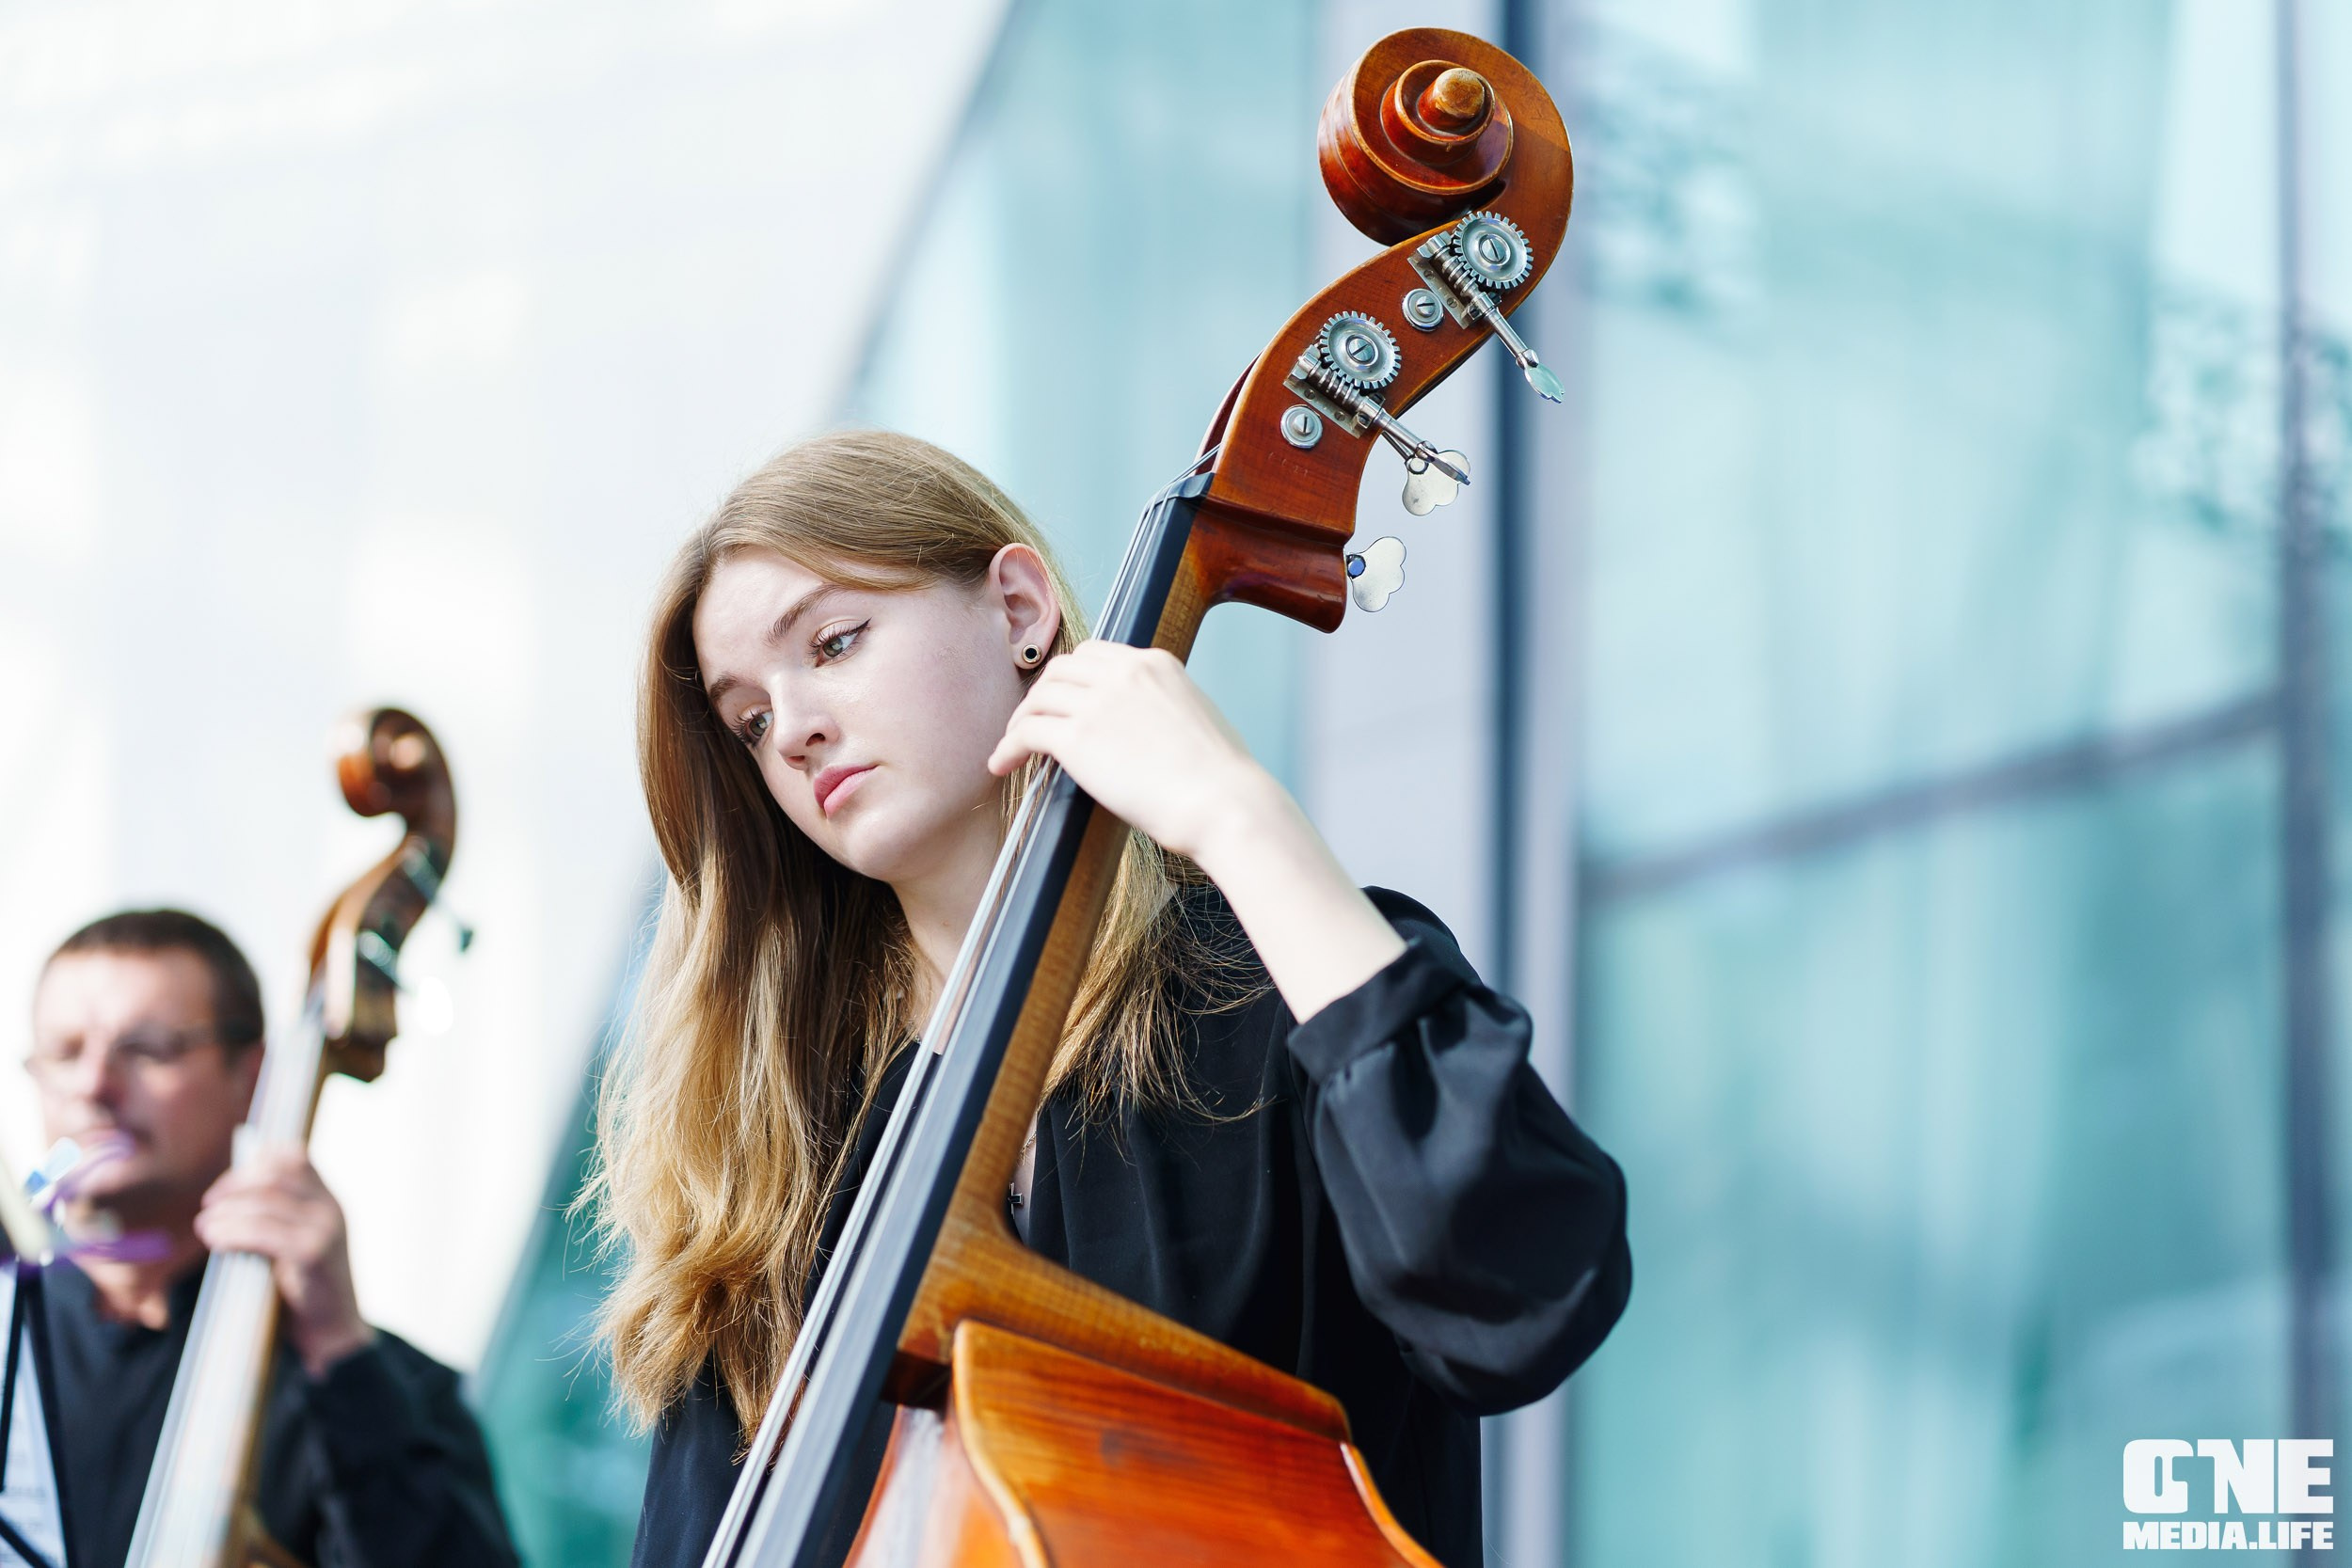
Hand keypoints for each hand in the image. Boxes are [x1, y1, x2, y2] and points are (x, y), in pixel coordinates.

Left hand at [196, 1146, 375, 1378]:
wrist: (333, 1334)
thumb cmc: (305, 1292)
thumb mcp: (297, 1246)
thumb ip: (276, 1220)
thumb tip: (228, 1200)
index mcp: (329, 1202)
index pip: (296, 1157)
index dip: (259, 1161)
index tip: (229, 1185)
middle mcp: (331, 1209)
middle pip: (276, 1174)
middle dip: (235, 1185)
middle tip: (209, 1206)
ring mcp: (326, 1229)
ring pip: (266, 1201)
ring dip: (227, 1212)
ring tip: (206, 1227)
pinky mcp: (314, 1253)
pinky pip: (264, 1231)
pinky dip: (234, 1232)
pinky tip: (217, 1242)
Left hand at [989, 642, 1404, 1020]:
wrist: (1225, 804)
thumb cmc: (1222, 781)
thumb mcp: (1198, 721)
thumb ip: (1166, 710)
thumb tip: (1146, 731)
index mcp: (1157, 664)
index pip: (1096, 654)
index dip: (1072, 677)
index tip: (1064, 699)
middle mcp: (1124, 673)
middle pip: (1062, 669)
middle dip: (1043, 694)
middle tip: (1035, 722)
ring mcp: (1098, 703)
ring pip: (1038, 698)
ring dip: (1021, 721)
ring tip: (1013, 747)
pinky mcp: (1078, 738)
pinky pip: (1027, 732)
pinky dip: (1008, 746)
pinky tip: (1002, 765)